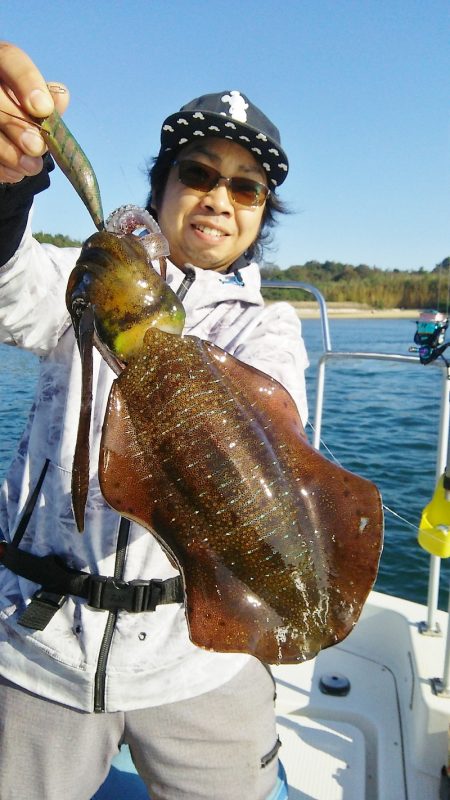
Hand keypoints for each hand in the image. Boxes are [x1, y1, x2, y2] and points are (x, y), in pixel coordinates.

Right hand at [0, 42, 68, 182]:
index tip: (44, 109)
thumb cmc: (26, 114)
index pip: (11, 59)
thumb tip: (60, 96)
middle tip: (37, 147)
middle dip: (17, 124)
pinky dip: (0, 166)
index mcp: (2, 63)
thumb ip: (49, 102)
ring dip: (8, 151)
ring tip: (31, 167)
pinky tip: (16, 173)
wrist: (8, 138)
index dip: (26, 82)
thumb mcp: (39, 104)